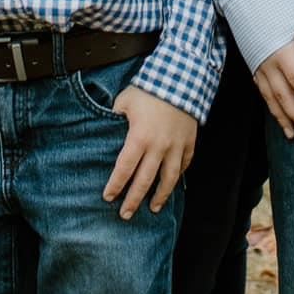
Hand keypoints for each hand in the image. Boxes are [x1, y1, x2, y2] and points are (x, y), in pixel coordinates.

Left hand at [105, 87, 196, 217]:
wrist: (182, 78)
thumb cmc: (150, 88)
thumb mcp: (124, 100)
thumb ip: (115, 117)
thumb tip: (104, 127)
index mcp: (139, 138)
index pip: (124, 169)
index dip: (115, 185)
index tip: (108, 197)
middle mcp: (158, 147)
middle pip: (144, 181)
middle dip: (133, 200)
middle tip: (126, 214)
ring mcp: (176, 146)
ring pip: (168, 179)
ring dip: (160, 196)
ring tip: (154, 208)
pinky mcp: (189, 141)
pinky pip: (185, 164)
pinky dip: (179, 176)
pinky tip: (173, 183)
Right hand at [253, 39, 293, 140]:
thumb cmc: (275, 1)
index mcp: (282, 50)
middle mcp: (267, 62)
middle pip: (284, 96)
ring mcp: (257, 65)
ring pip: (270, 98)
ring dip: (282, 118)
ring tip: (292, 135)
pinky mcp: (252, 65)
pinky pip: (262, 91)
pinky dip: (271, 105)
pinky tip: (277, 115)